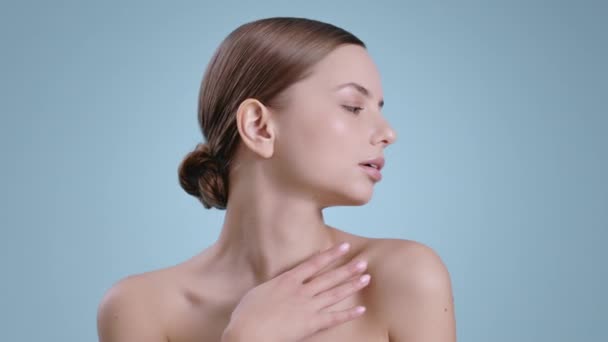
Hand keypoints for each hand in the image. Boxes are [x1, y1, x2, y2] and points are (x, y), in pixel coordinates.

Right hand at [222, 242, 370, 341]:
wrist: (247, 332)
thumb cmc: (246, 314)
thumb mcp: (258, 292)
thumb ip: (273, 286)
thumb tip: (278, 284)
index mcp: (287, 280)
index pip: (313, 263)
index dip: (330, 254)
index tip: (344, 247)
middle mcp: (301, 291)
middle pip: (329, 277)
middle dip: (347, 268)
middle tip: (363, 261)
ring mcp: (307, 307)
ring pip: (335, 294)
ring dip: (351, 285)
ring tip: (366, 278)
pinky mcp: (310, 324)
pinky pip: (333, 318)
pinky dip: (348, 314)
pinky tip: (361, 310)